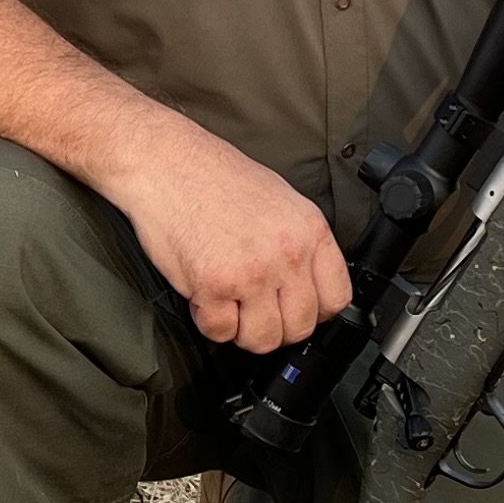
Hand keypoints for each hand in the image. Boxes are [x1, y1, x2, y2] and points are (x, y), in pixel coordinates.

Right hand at [111, 117, 351, 350]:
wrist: (167, 163)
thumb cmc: (215, 177)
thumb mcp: (281, 201)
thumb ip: (301, 245)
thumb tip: (308, 284)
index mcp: (310, 231)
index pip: (337, 298)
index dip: (316, 312)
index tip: (297, 309)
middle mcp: (287, 254)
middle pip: (301, 326)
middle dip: (277, 327)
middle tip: (256, 312)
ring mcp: (251, 272)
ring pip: (263, 339)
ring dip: (243, 331)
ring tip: (230, 307)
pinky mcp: (213, 285)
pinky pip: (220, 332)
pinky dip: (210, 322)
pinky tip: (205, 298)